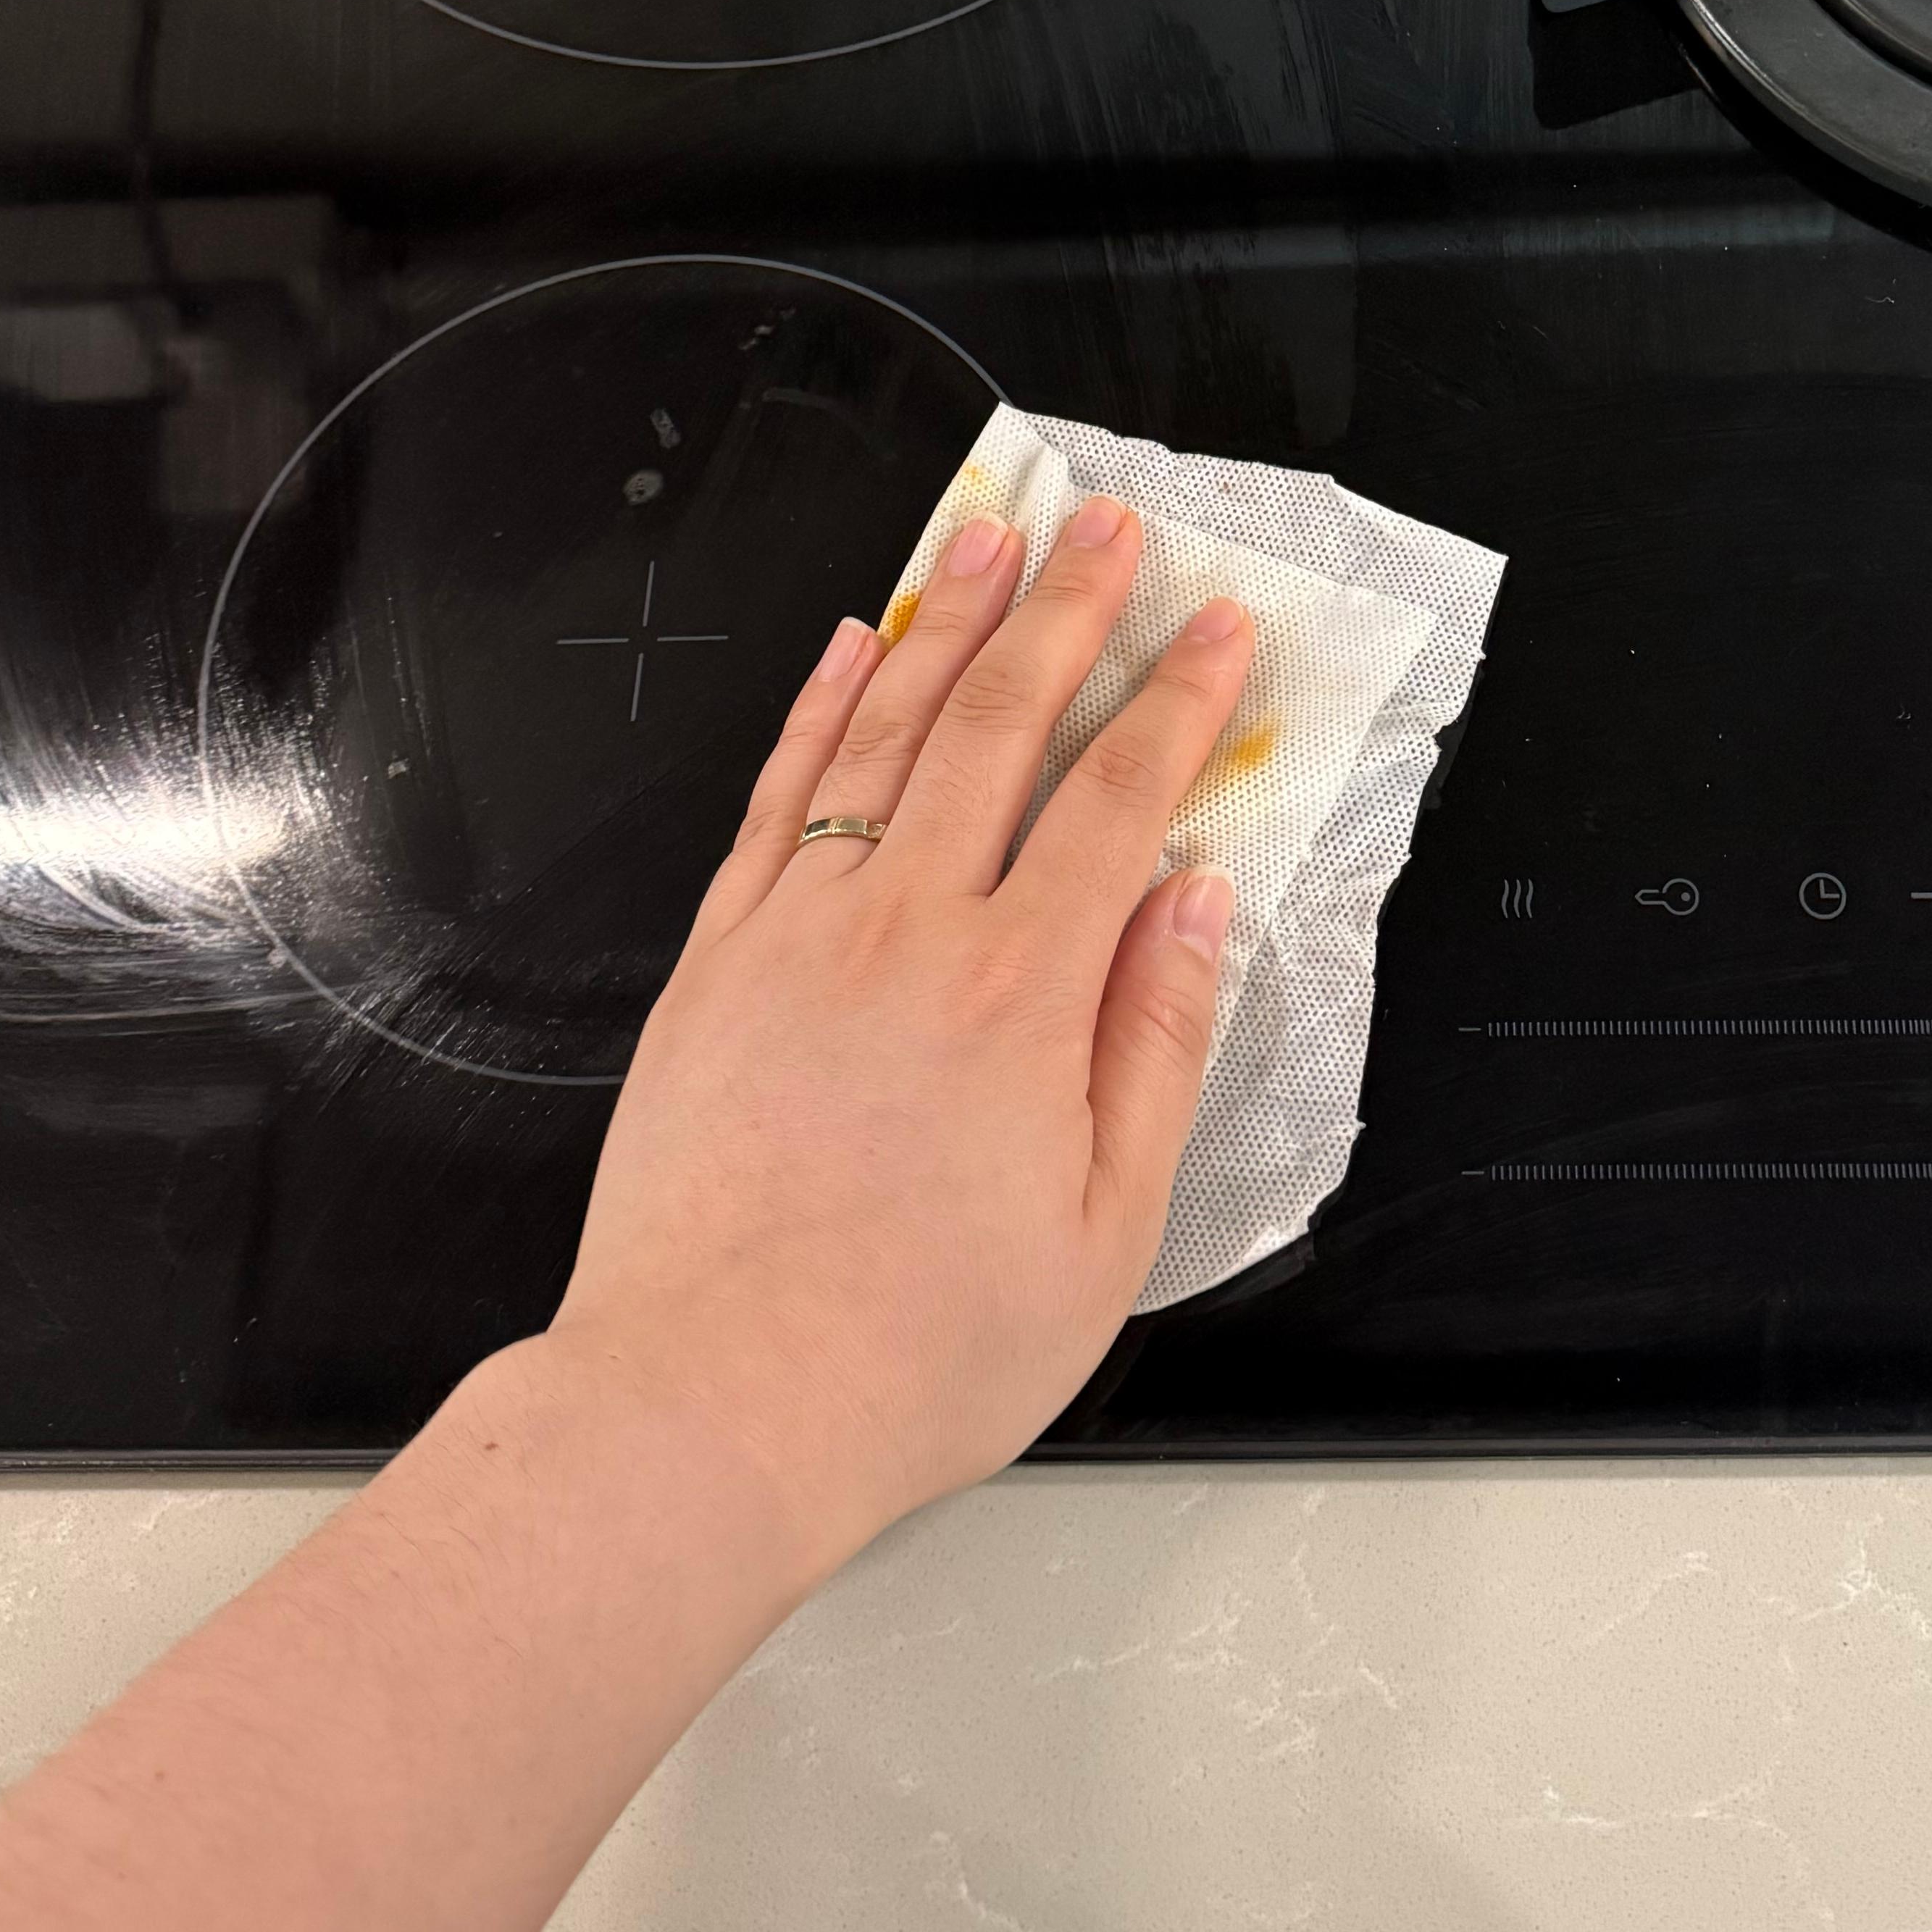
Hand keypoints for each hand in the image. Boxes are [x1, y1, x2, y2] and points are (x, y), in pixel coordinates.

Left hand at [537, 497, 1253, 1600]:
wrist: (714, 1403)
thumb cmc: (917, 1349)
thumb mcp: (1107, 1227)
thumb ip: (1157, 1043)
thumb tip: (1195, 901)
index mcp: (1021, 994)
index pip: (1120, 798)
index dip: (1178, 700)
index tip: (1218, 626)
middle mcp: (908, 933)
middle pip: (1001, 727)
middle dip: (1063, 612)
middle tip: (1103, 528)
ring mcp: (799, 935)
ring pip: (884, 734)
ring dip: (944, 625)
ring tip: (986, 537)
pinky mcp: (717, 964)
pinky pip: (775, 801)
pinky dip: (818, 711)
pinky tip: (852, 649)